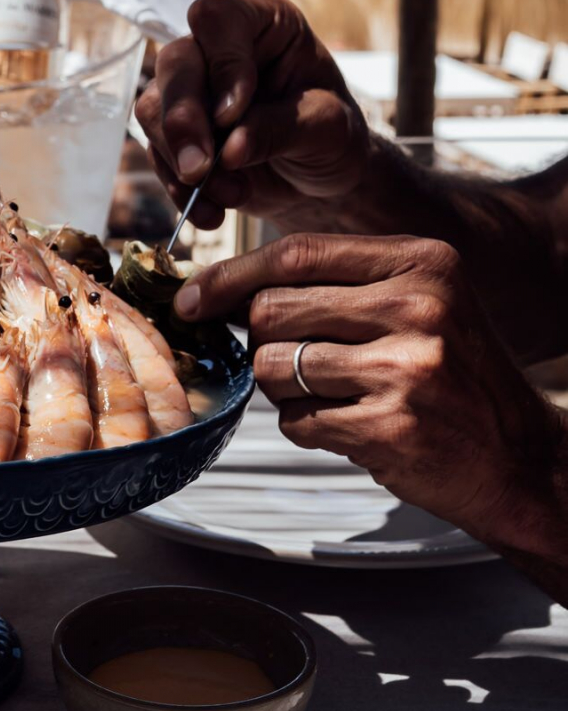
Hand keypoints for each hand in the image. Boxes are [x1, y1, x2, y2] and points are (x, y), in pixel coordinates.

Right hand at [136, 0, 371, 230]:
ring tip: (231, 196)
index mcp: (262, 22)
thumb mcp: (326, 129)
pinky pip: (157, 154)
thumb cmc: (334, 135)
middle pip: (175, 64)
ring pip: (152, 110)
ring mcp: (192, 88)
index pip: (217, 18)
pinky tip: (212, 213)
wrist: (320, 177)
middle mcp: (217, 47)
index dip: (219, 63)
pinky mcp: (175, 131)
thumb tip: (229, 150)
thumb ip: (280, 130)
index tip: (234, 114)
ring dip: (184, 162)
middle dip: (183, 122)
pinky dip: (180, 190)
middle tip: (202, 170)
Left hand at [175, 233, 567, 567]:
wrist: (517, 457)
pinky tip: (352, 426)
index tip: (193, 298)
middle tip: (297, 362)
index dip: (231, 275)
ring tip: (335, 396)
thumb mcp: (421, 304)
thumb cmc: (456, 378)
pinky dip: (309, 428)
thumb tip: (229, 288)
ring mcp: (404, 367)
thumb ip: (340, 285)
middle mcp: (418, 306)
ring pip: (275, 367)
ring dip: (286, 390)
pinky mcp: (388, 425)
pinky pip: (298, 420)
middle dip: (264, 342)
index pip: (297, 253)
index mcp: (423, 263)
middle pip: (272, 310)